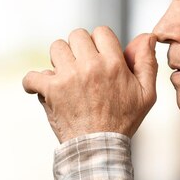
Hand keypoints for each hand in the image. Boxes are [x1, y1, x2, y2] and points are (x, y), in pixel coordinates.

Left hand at [23, 26, 157, 142]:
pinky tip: (41, 87)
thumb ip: (147, 62)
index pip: (101, 32)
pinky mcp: (50, 90)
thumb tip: (147, 36)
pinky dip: (33, 82)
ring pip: (56, 48)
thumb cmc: (123, 121)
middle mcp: (90, 66)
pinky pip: (32, 76)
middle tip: (82, 66)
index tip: (99, 58)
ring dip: (59, 60)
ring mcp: (68, 77)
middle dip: (79, 48)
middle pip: (77, 35)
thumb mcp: (146, 94)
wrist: (100, 147)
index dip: (100, 43)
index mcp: (113, 64)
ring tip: (65, 76)